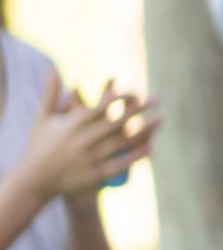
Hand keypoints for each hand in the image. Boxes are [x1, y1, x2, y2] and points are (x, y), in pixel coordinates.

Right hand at [10, 73, 159, 202]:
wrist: (34, 180)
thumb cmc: (38, 145)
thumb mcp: (42, 119)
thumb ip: (51, 93)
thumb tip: (53, 69)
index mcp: (71, 125)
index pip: (100, 107)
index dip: (119, 98)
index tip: (135, 91)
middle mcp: (82, 140)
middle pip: (117, 122)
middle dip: (140, 109)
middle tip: (158, 98)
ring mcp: (89, 158)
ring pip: (123, 142)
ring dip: (145, 129)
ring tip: (162, 118)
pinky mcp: (94, 174)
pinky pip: (121, 163)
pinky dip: (136, 154)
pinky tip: (151, 145)